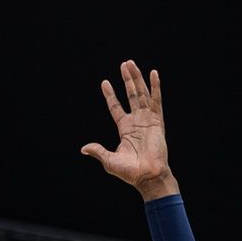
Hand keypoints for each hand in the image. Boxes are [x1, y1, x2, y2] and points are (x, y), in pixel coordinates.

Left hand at [80, 60, 177, 200]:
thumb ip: (98, 151)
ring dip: (137, 78)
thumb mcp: (109, 160)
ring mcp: (147, 119)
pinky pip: (156, 100)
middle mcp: (136, 121)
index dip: (110, 95)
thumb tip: (83, 148)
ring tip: (132, 64)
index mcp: (125, 129)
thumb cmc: (130, 172)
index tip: (105, 82)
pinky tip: (153, 73)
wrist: (147, 176)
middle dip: (127, 80)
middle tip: (124, 64)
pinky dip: (155, 87)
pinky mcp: (157, 121)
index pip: (116, 107)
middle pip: (130, 95)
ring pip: (141, 94)